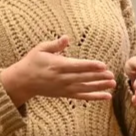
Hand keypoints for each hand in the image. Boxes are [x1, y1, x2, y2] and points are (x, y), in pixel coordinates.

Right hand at [0, 37, 114, 106]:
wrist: (23, 81)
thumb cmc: (32, 62)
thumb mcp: (40, 49)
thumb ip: (55, 45)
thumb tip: (66, 37)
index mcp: (57, 65)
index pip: (77, 66)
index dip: (91, 66)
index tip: (103, 65)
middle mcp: (62, 78)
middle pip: (83, 78)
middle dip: (98, 77)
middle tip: (112, 75)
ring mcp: (64, 88)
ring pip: (85, 88)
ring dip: (100, 87)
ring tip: (113, 84)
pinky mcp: (65, 94)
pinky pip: (82, 97)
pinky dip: (95, 97)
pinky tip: (107, 96)